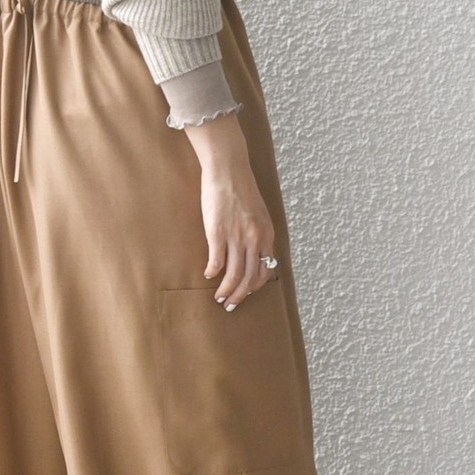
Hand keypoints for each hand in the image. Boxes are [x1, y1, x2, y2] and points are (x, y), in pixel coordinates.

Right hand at [182, 111, 276, 309]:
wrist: (228, 170)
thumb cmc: (241, 189)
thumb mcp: (258, 213)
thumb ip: (258, 233)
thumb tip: (253, 252)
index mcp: (266, 234)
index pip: (264, 270)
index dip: (254, 286)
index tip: (246, 293)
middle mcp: (254, 239)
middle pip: (249, 278)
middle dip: (239, 295)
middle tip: (230, 305)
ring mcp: (236, 237)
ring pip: (234, 275)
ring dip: (226, 290)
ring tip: (219, 297)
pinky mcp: (217, 233)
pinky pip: (217, 261)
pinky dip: (213, 273)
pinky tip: (208, 275)